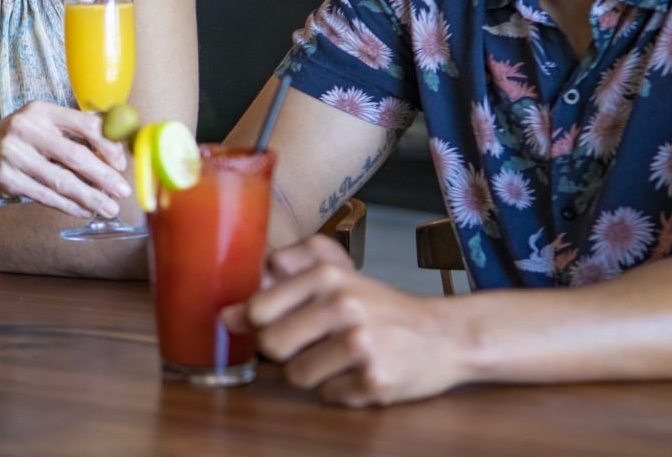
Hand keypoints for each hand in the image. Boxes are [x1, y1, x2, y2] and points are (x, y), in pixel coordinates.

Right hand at [0, 100, 131, 218]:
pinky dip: (68, 205)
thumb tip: (115, 150)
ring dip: (90, 197)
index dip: (108, 145)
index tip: (121, 163)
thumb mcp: (41, 125)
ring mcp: (14, 155)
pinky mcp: (7, 180)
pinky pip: (46, 196)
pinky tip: (84, 211)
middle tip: (122, 191)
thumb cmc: (16, 141)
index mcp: (42, 111)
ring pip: (62, 181)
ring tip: (109, 208)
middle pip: (75, 155)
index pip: (85, 124)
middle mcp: (27, 129)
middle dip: (103, 176)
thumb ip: (73, 133)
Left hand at [221, 235, 465, 406]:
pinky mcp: (375, 382)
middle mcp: (344, 306)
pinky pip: (328, 396)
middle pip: (271, 345)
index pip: (259, 308)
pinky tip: (361, 371)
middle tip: (313, 341)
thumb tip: (228, 312)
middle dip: (285, 350)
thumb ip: (282, 280)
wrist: (443, 335)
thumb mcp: (338, 275)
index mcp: (328, 276)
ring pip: (296, 376)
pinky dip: (340, 390)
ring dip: (313, 372)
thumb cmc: (381, 305)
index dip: (261, 322)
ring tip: (340, 356)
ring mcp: (361, 346)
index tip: (276, 321)